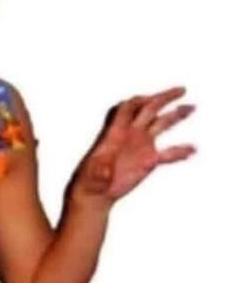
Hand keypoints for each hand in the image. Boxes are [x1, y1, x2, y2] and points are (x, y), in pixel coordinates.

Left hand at [72, 87, 195, 204]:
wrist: (95, 191)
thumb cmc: (89, 181)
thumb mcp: (92, 173)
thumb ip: (99, 168)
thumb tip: (104, 169)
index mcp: (115, 132)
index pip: (127, 108)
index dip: (138, 101)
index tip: (152, 99)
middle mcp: (130, 134)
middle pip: (148, 109)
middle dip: (164, 98)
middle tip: (181, 90)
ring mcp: (140, 145)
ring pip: (160, 125)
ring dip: (176, 115)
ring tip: (191, 107)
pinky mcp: (148, 160)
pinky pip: (168, 153)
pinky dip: (180, 151)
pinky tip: (193, 150)